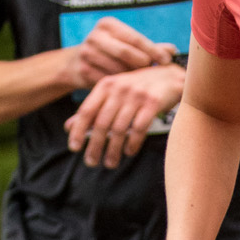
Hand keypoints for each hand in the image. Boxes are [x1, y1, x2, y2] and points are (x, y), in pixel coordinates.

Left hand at [66, 63, 186, 167]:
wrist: (170, 76)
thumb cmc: (137, 88)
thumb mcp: (113, 93)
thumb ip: (93, 109)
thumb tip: (68, 128)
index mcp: (106, 85)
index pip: (86, 111)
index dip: (78, 131)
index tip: (74, 148)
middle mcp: (119, 89)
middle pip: (101, 123)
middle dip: (95, 145)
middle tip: (91, 162)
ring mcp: (137, 95)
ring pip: (119, 129)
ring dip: (113, 150)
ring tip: (110, 163)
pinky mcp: (153, 103)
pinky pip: (139, 129)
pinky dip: (132, 144)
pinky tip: (128, 152)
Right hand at [72, 15, 178, 86]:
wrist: (76, 64)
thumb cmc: (110, 52)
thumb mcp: (126, 44)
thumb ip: (149, 47)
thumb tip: (173, 49)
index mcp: (108, 24)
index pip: (135, 38)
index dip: (153, 50)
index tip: (168, 60)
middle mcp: (96, 36)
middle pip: (126, 53)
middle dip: (142, 64)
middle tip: (154, 73)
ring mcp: (87, 53)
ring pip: (118, 69)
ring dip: (132, 78)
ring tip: (143, 82)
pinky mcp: (83, 70)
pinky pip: (109, 81)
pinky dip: (120, 86)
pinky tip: (128, 89)